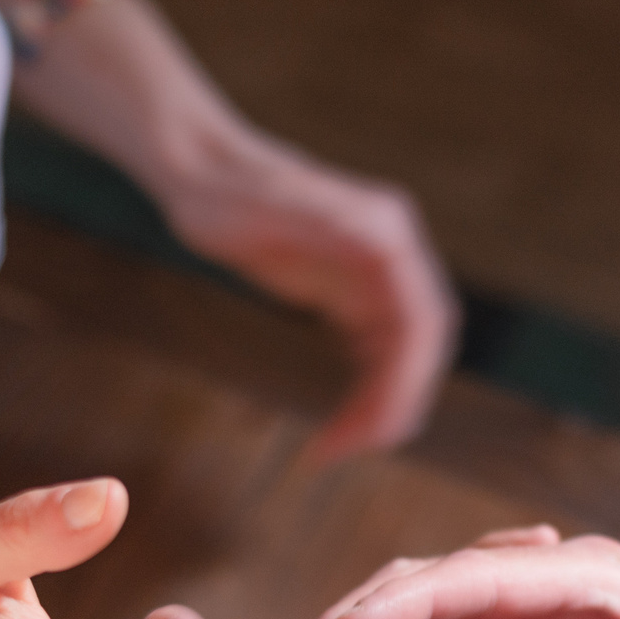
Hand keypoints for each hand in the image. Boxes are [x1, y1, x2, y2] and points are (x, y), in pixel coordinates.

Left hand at [157, 123, 457, 463]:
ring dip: (378, 404)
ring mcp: (371, 274)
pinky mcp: (346, 290)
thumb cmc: (224, 188)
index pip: (422, 322)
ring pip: (399, 356)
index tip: (381, 428)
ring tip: (336, 446)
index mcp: (386, 234)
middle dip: (395, 402)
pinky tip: (339, 419)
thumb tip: (388, 240)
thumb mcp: (268, 205)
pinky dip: (363, 390)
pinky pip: (373, 352)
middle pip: (419, 346)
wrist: (196, 169)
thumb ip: (325, 218)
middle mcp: (391, 254)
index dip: (409, 380)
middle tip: (352, 449)